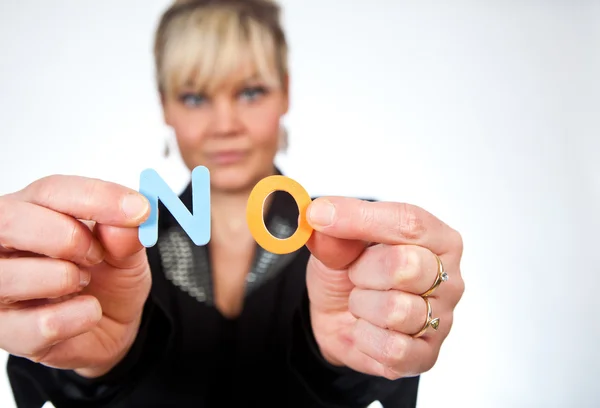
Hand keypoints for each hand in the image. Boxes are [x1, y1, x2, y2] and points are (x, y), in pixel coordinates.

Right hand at [0, 175, 150, 376]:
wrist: (109, 325)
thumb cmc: (107, 277)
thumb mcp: (126, 251)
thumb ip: (127, 235)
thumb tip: (131, 223)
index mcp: (33, 209)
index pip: (50, 191)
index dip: (97, 198)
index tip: (140, 211)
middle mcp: (4, 243)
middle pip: (9, 221)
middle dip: (66, 237)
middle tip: (98, 254)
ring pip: (10, 275)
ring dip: (66, 278)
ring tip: (84, 282)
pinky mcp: (7, 330)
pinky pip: (39, 324)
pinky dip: (77, 317)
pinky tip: (85, 311)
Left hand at [305, 197, 463, 379]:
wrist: (336, 316)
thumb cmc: (349, 273)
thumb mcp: (337, 243)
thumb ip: (335, 232)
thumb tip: (322, 215)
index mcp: (438, 239)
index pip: (409, 222)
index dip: (360, 219)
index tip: (321, 216)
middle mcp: (449, 278)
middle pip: (406, 265)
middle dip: (364, 269)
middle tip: (355, 273)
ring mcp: (442, 320)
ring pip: (396, 309)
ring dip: (362, 305)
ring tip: (361, 302)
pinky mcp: (426, 355)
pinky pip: (391, 347)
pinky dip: (365, 337)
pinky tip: (365, 328)